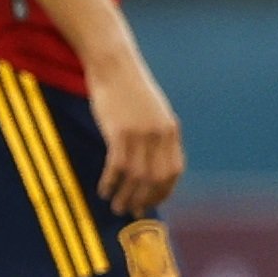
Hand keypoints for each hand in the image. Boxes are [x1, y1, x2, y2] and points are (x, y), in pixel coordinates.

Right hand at [87, 58, 183, 215]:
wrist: (113, 64)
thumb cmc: (127, 86)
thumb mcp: (150, 110)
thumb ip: (155, 133)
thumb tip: (149, 159)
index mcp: (171, 130)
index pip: (174, 171)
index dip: (163, 191)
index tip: (151, 202)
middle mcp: (160, 135)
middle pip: (156, 179)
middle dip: (145, 199)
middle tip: (132, 212)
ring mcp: (140, 134)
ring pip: (136, 176)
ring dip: (127, 196)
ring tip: (117, 207)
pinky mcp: (119, 132)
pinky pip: (117, 166)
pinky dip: (111, 182)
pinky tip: (104, 190)